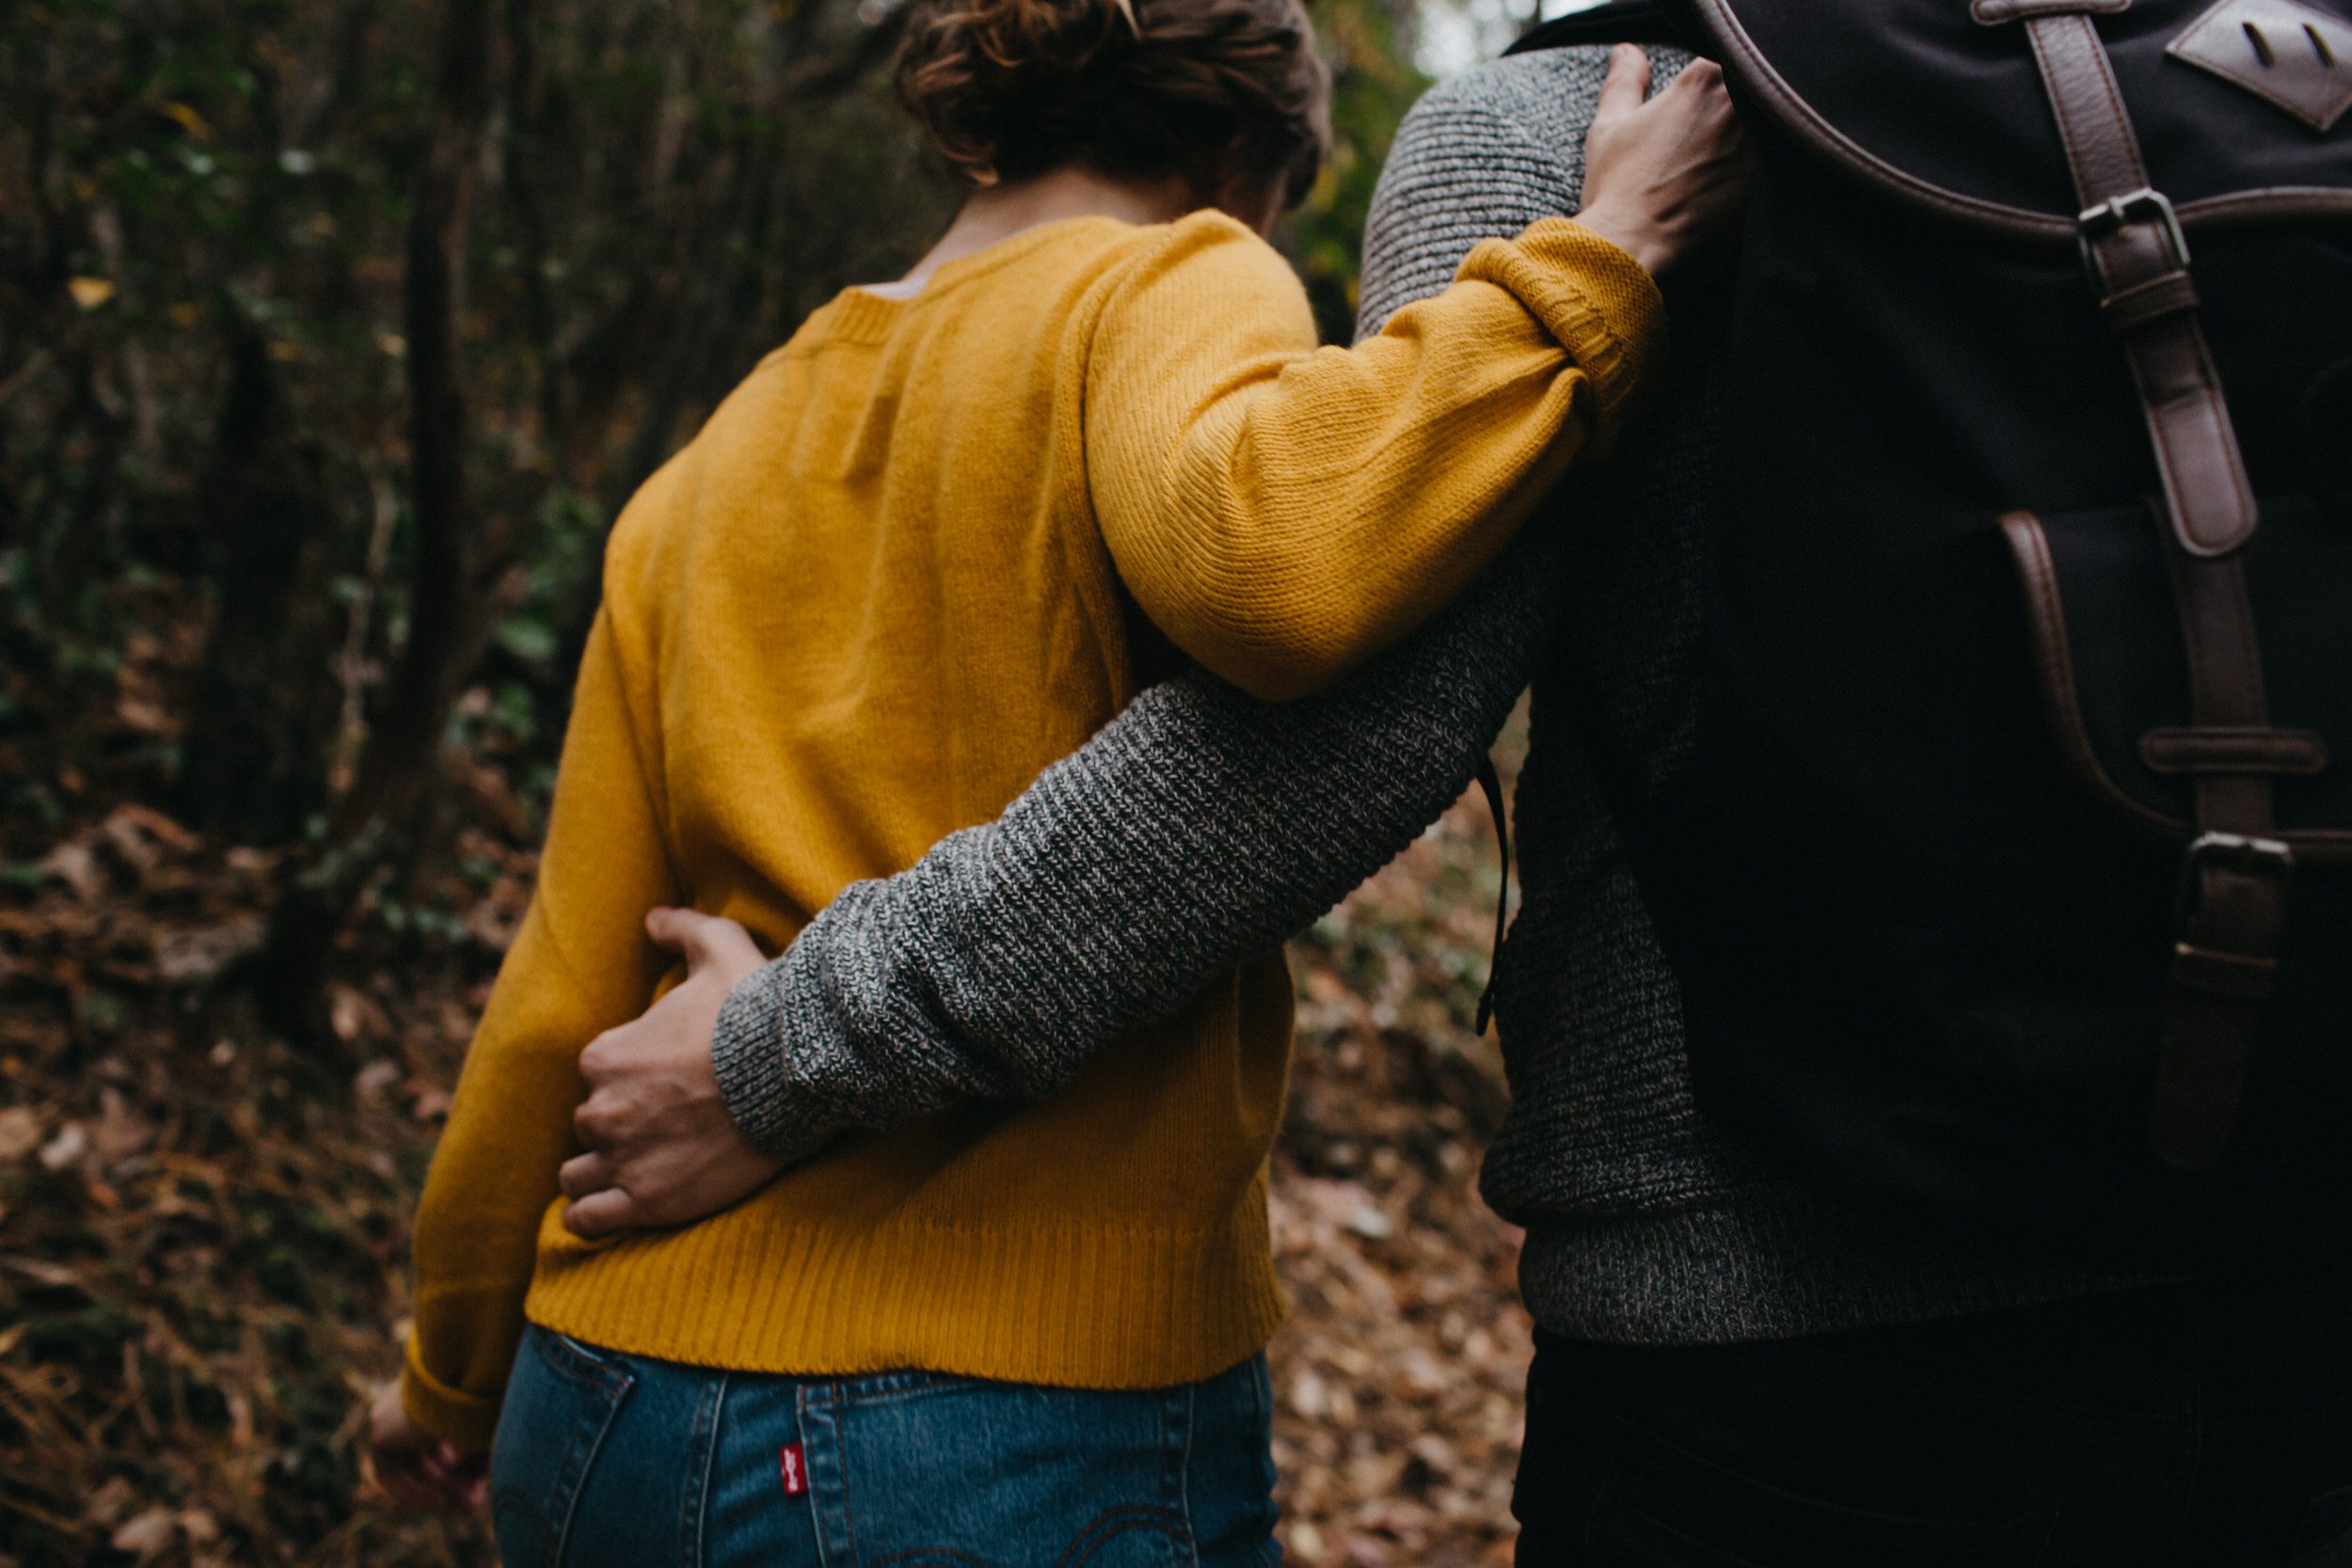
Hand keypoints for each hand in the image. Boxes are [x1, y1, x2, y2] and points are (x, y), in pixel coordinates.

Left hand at [365, 1379, 486, 1511]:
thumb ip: (483, 1455)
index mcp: (438, 1384)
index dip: (466, 1460)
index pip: (444, 1430)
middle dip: (454, 1480)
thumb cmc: (490, 1402)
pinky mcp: (379, 1431)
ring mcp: (390, 1411)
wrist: (466, 1386)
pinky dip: (414, 1492)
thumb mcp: (491, 1431)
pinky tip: (441, 1502)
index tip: (484, 1478)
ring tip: (467, 1505)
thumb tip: (478, 1483)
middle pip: (427, 1451)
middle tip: (475, 1503)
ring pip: (412, 1464)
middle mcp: (411, 1394)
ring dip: (440, 1489)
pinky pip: (391, 1474)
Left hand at [559, 907, 784, 1238]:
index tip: (662, 1080)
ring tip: (633, 1169)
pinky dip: (592, 1217)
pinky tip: (612, 1209)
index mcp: (606, 1055)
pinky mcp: (648, 1201)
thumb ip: (682, 927)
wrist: (794, 1074)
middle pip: (590, 1124)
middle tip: (661, 1124)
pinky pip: (590, 1220)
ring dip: (598, 1171)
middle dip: (617, 1124)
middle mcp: (602, 1109)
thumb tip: (654, 917)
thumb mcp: (722, 947)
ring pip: (578, 1175)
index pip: (595, 1073)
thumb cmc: (755, 1010)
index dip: (626, 1077)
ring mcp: (623, 1158)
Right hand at [1575, 45, 1749, 276]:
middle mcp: (1739, 104)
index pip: (1717, 71)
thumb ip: (1624, 81)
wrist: (1633, 246)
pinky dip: (1750, 177)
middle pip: (1744, 98)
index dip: (1700, 99)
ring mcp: (1760, 143)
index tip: (1684, 126)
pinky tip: (1720, 195)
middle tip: (1693, 154)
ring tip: (1704, 176)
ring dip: (1739, 147)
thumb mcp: (1610, 127)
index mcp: (1702, 79)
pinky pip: (1770, 168)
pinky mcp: (1770, 181)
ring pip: (1761, 132)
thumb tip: (1629, 53)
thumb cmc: (1617, 188)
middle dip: (1724, 120)